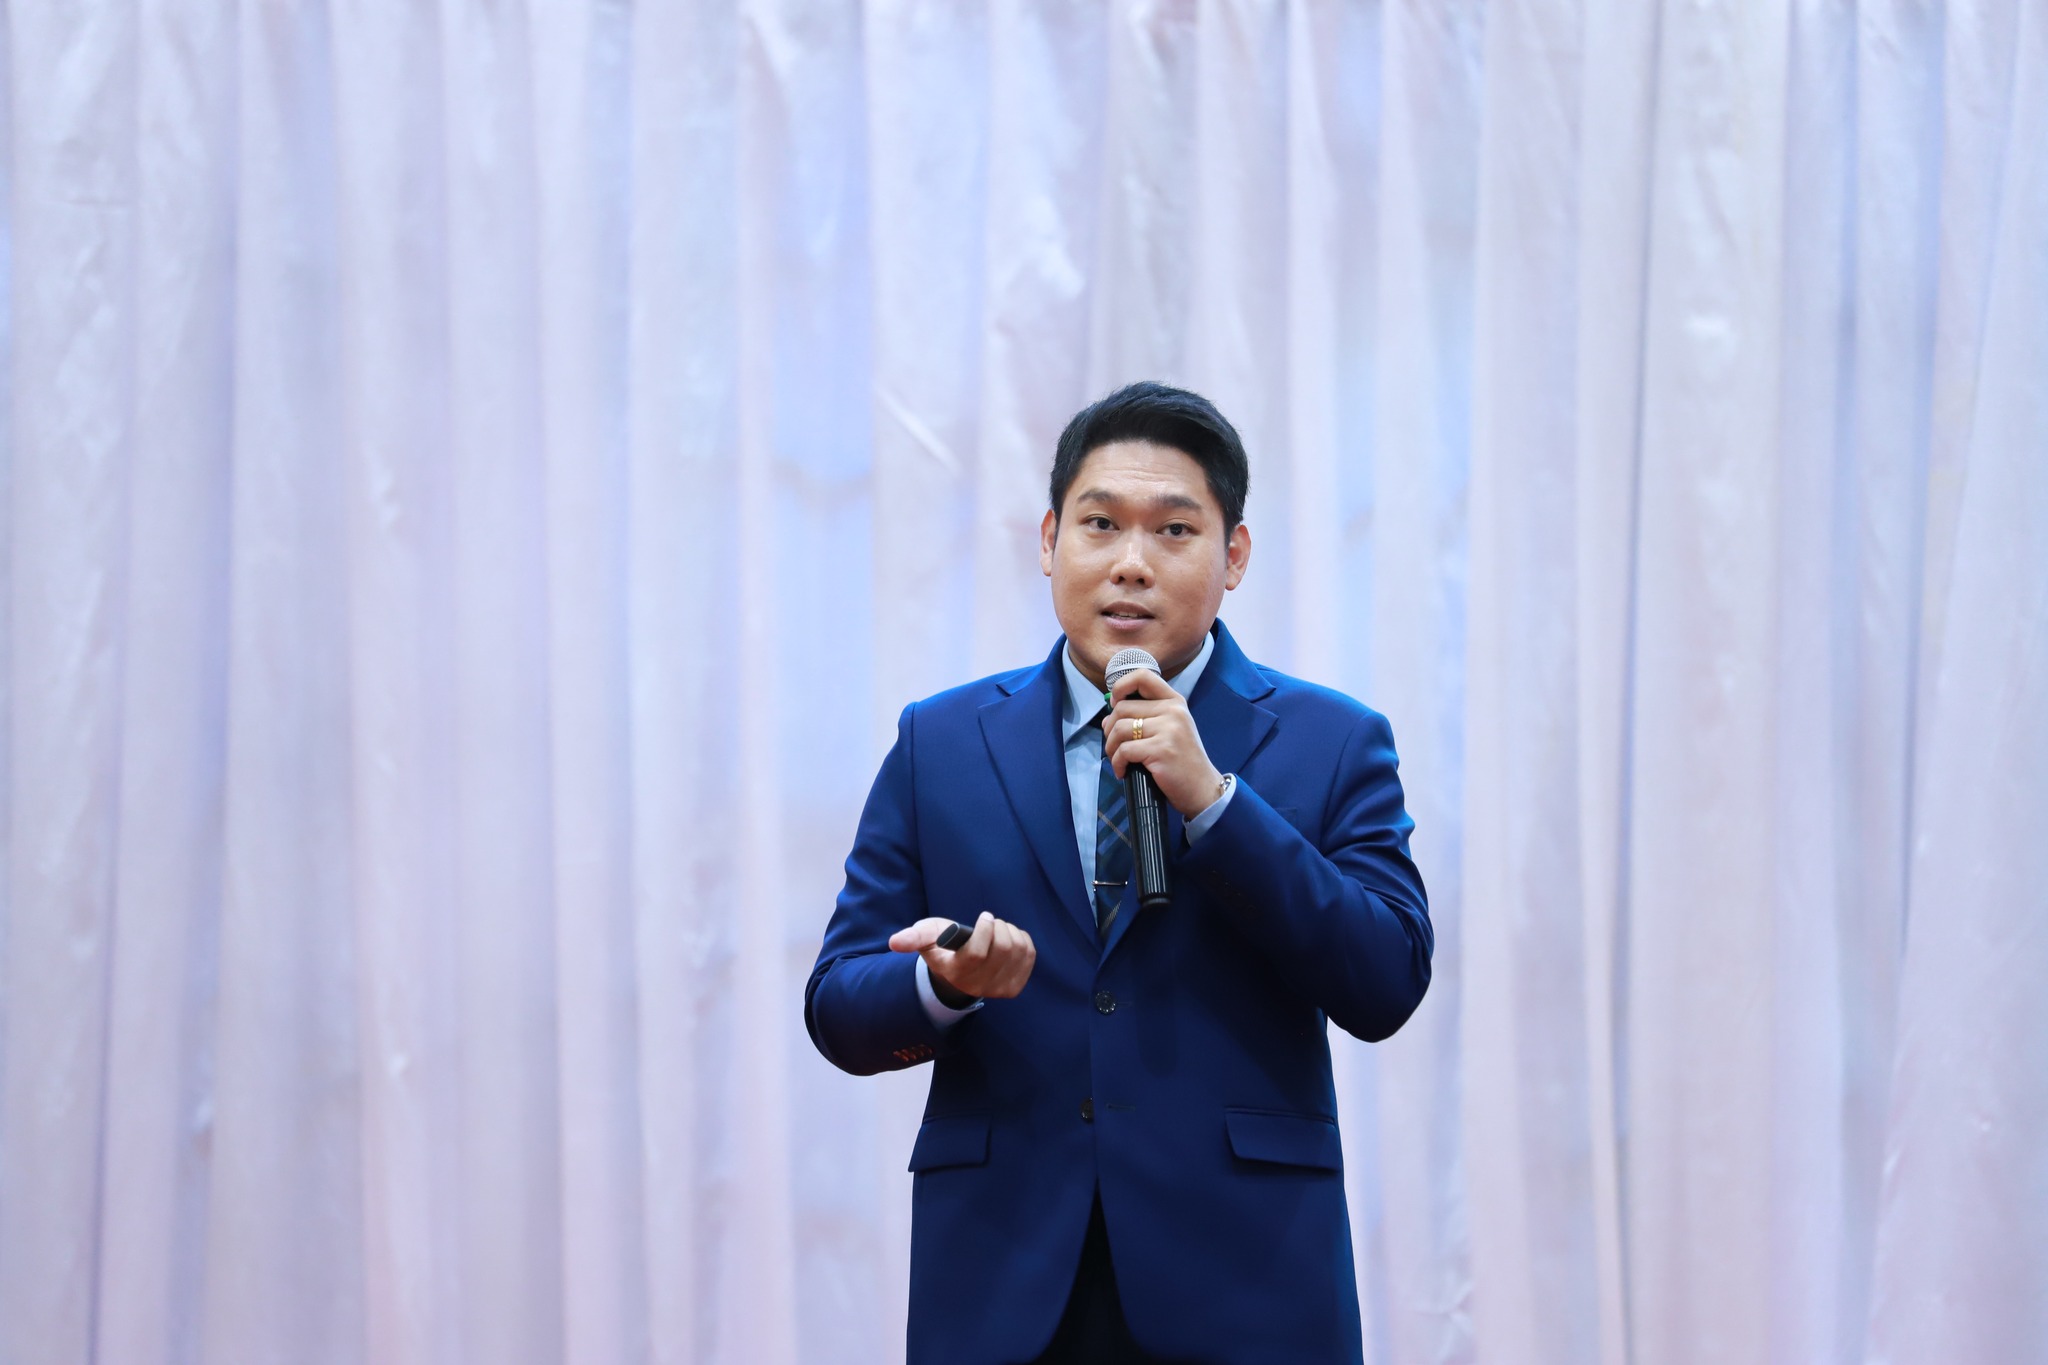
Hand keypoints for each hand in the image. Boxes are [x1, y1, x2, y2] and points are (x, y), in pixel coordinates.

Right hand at [890, 911, 1035, 1004]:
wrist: (960, 974)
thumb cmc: (944, 949)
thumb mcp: (926, 939)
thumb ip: (912, 938)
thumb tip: (894, 942)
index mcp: (956, 972)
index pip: (977, 953)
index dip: (985, 929)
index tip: (984, 916)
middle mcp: (978, 985)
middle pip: (1003, 949)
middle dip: (999, 927)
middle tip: (990, 922)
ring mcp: (999, 989)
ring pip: (1018, 949)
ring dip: (1011, 931)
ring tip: (998, 932)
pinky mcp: (1015, 986)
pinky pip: (1029, 954)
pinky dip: (1022, 940)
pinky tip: (1009, 941)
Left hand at [1102, 670, 1227, 818]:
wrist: (1202, 789)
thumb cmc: (1180, 761)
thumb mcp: (1169, 729)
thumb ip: (1144, 717)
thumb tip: (1107, 717)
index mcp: (1174, 701)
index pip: (1143, 675)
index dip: (1121, 686)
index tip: (1115, 704)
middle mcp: (1173, 711)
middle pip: (1122, 708)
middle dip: (1109, 729)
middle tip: (1114, 746)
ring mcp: (1168, 729)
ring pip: (1119, 728)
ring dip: (1111, 747)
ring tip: (1118, 760)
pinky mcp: (1161, 750)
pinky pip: (1123, 750)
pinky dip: (1117, 763)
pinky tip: (1123, 771)